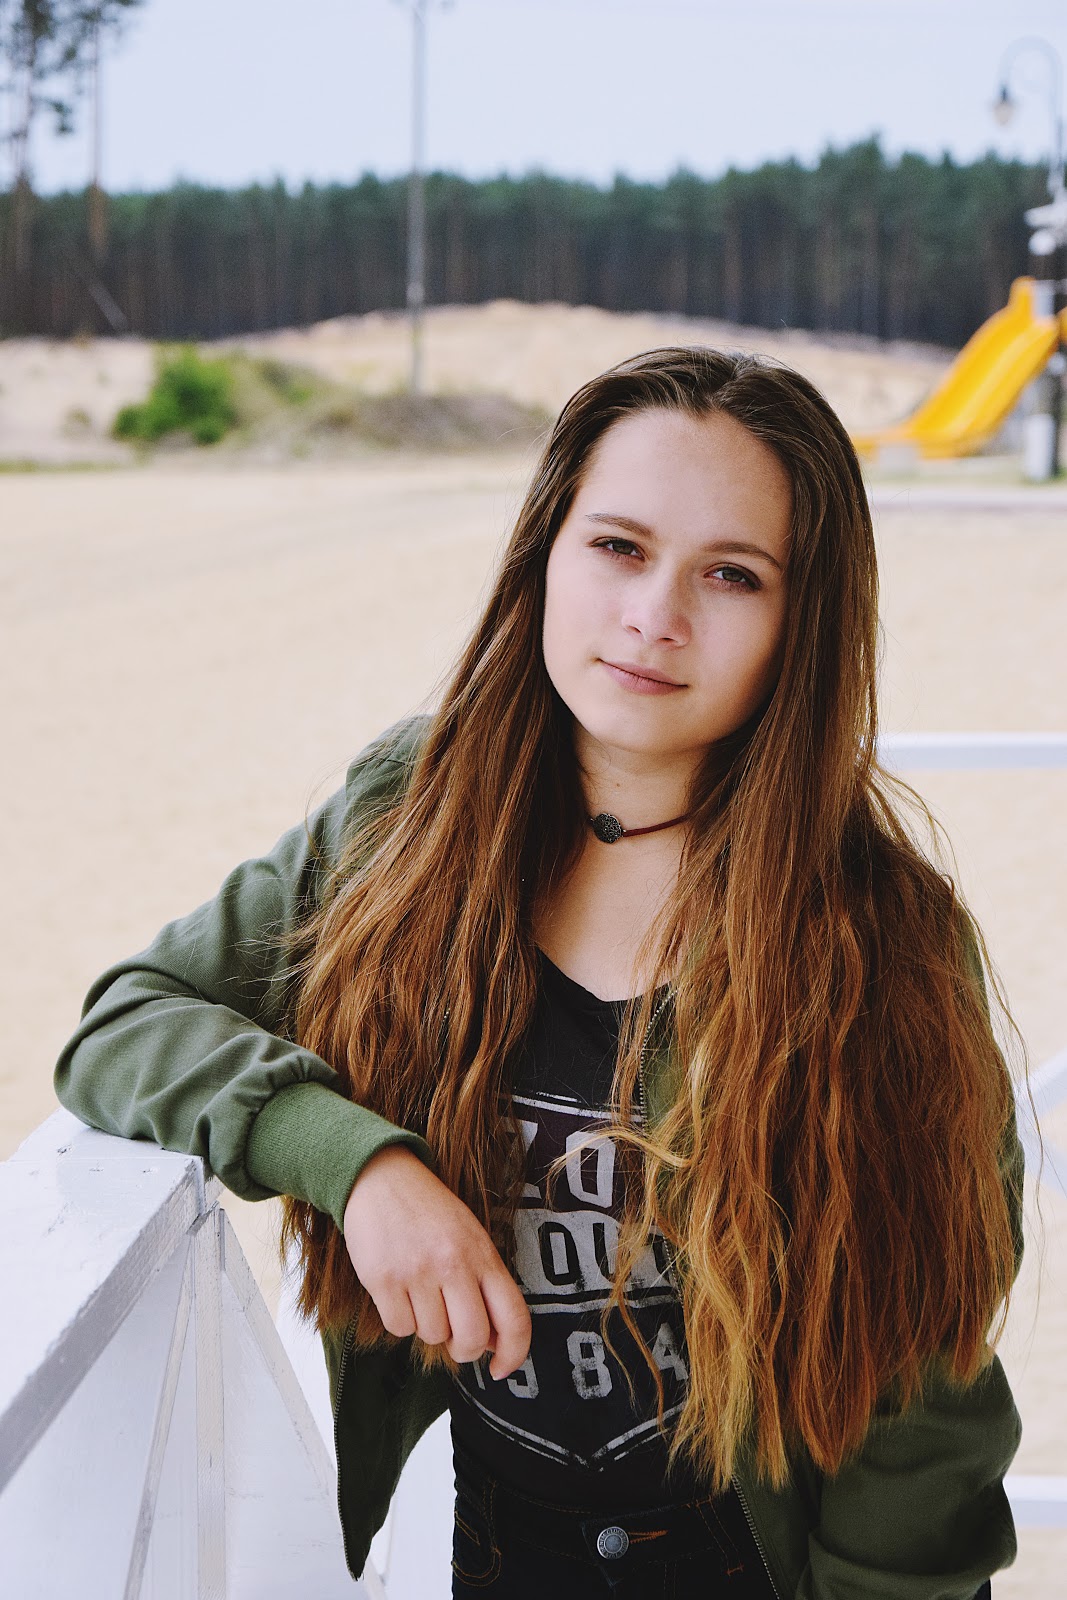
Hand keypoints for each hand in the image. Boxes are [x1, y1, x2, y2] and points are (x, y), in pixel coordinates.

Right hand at [342, 1144, 531, 1379]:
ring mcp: (417, 1272)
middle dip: (464, 1348)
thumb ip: (485, 1285)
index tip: (501, 1369)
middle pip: (472, 1339)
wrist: (382, 1178)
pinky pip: (399, 1329)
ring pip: (433, 1337)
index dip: (515, 1353)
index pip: (514, 1317)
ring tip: (421, 1292)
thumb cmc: (430, 1212)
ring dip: (428, 1326)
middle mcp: (453, 1264)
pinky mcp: (383, 1280)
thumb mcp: (470, 1238)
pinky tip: (399, 1290)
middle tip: (454, 1333)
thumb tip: (494, 1342)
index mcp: (483, 1254)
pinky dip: (400, 1319)